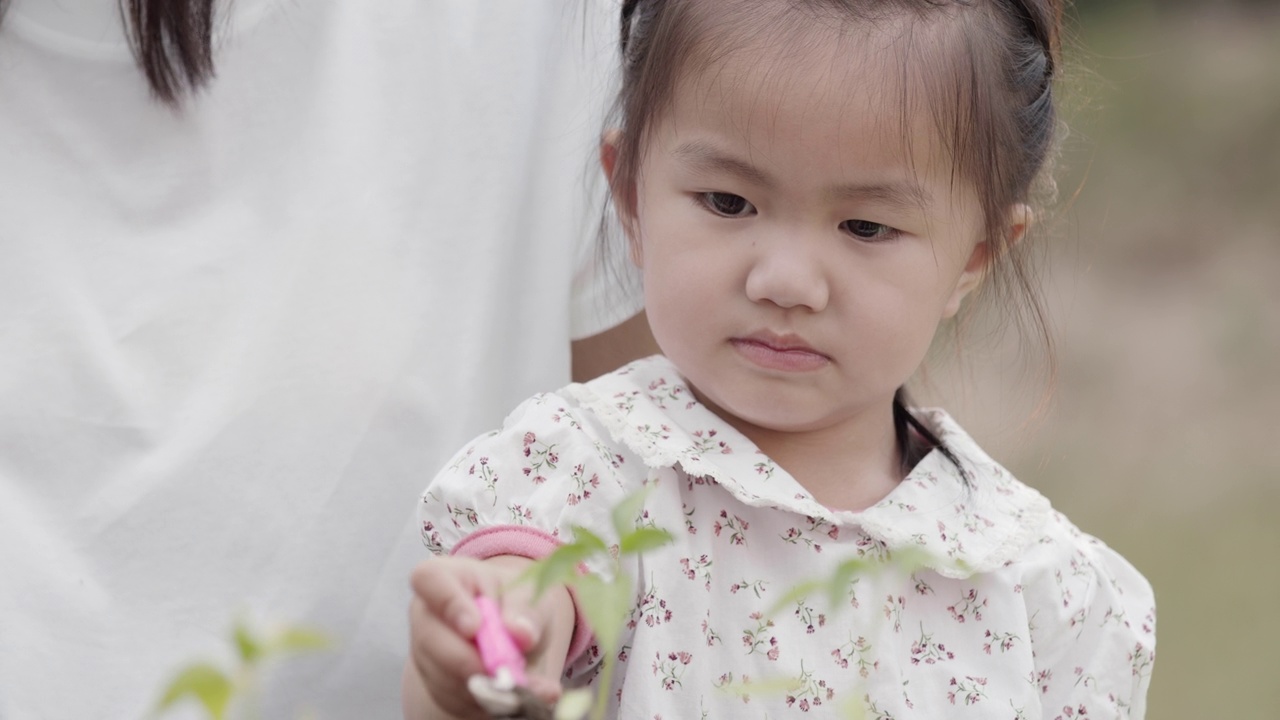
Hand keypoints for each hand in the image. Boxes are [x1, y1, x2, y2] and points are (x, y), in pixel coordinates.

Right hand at [406, 555, 571, 718]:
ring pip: (443, 676)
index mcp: (446, 577)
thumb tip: (521, 633)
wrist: (515, 633)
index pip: (428, 579)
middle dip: (468, 660)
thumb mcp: (531, 595)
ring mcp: (426, 652)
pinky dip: (487, 700)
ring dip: (483, 684)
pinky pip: (455, 700)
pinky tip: (509, 691)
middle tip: (502, 671)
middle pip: (430, 639)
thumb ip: (527, 611)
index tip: (474, 627)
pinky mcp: (436, 686)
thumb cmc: (516, 602)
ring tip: (519, 679)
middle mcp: (427, 614)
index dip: (448, 604)